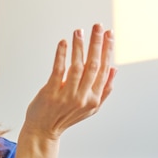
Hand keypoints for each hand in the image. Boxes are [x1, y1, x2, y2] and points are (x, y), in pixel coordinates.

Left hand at [24, 23, 116, 139]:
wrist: (42, 131)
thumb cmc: (65, 116)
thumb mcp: (90, 108)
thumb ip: (104, 90)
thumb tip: (115, 68)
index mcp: (94, 99)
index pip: (104, 70)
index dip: (107, 50)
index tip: (109, 34)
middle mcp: (83, 98)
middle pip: (93, 65)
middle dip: (96, 44)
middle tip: (97, 26)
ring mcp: (67, 96)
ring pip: (77, 66)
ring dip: (79, 47)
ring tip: (79, 32)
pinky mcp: (51, 93)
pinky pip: (58, 70)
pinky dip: (61, 55)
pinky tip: (64, 43)